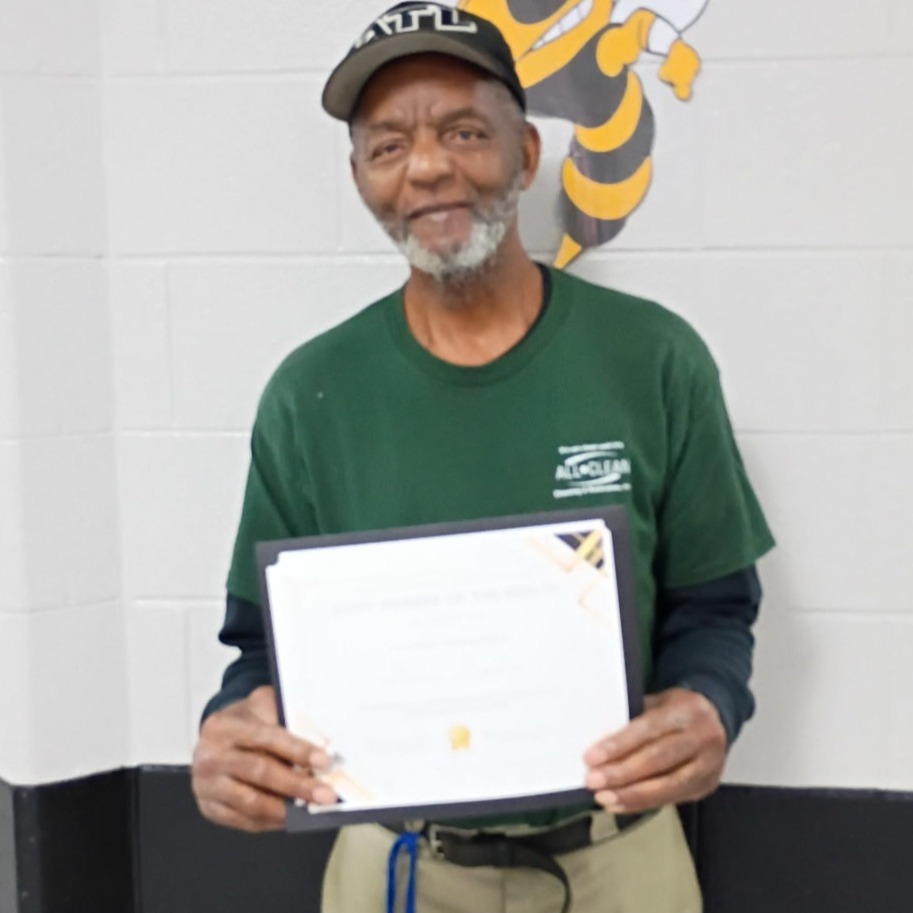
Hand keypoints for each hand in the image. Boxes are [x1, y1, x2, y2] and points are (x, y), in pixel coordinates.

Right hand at [191, 686, 336, 831]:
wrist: (214, 738)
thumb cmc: (245, 721)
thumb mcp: (261, 705)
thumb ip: (285, 719)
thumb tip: (320, 743)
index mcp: (223, 726)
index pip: (266, 738)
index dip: (298, 750)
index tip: (324, 761)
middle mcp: (210, 757)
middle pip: (260, 772)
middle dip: (297, 785)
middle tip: (326, 794)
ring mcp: (206, 786)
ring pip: (252, 801)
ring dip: (287, 808)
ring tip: (313, 808)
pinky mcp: (210, 808)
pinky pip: (245, 820)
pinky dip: (272, 820)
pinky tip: (293, 816)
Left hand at [582, 688, 726, 813]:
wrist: (717, 719)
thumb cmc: (676, 709)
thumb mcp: (658, 701)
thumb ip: (634, 718)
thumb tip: (597, 741)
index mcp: (686, 709)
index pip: (648, 729)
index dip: (619, 745)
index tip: (591, 757)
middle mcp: (702, 737)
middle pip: (658, 759)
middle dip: (622, 773)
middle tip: (592, 781)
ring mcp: (709, 765)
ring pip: (668, 785)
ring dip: (631, 795)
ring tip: (603, 797)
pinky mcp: (706, 786)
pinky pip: (672, 798)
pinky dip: (642, 803)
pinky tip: (620, 804)